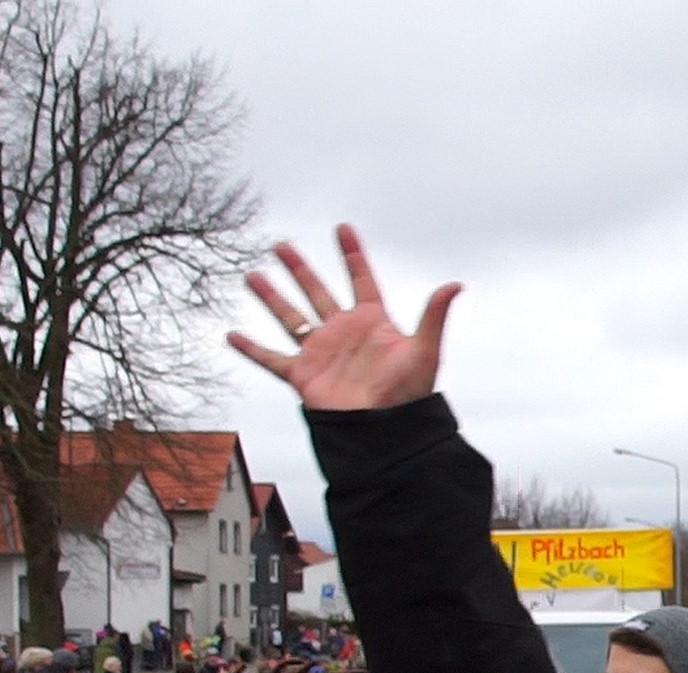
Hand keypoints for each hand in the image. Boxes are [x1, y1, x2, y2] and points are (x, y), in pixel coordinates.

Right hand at [228, 224, 462, 411]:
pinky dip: (251, 348)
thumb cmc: (408, 393)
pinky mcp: (304, 374)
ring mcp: (321, 352)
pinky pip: (271, 358)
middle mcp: (343, 332)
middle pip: (317, 292)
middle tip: (281, 245)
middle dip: (300, 269)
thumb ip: (434, 316)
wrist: (384, 430)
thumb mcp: (424, 350)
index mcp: (372, 322)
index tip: (342, 228)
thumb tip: (455, 285)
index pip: (361, 279)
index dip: (352, 254)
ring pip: (290, 317)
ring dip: (271, 297)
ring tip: (252, 276)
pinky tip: (232, 334)